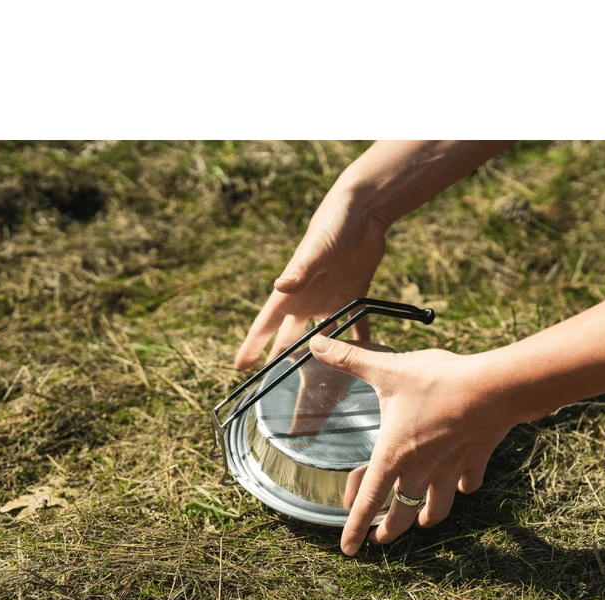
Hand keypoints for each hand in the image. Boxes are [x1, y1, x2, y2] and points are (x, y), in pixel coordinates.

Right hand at [234, 182, 386, 370]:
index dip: (252, 345)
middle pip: (290, 336)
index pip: (266, 323)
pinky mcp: (355, 295)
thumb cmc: (333, 226)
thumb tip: (280, 287)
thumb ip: (300, 270)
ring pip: (322, 336)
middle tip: (273, 384)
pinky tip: (364, 358)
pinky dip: (359, 340)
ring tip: (317, 381)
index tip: (240, 366)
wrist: (363, 211)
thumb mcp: (316, 250)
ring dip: (320, 356)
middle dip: (281, 358)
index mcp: (293, 291)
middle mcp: (309, 299)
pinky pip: (357, 325)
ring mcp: (332, 299)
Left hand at [308, 336, 516, 555]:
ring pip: (435, 507)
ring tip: (419, 521)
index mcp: (393, 455)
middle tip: (381, 538)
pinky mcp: (474, 460)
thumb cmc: (437, 382)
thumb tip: (314, 341)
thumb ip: (348, 358)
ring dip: (424, 517)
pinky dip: (462, 488)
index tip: (347, 551)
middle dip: (388, 529)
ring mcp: (449, 469)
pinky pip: (467, 483)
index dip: (354, 528)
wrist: (493, 388)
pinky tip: (461, 485)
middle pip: (401, 513)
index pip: (368, 501)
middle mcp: (420, 470)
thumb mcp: (387, 369)